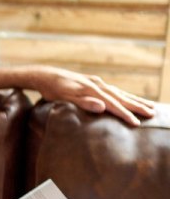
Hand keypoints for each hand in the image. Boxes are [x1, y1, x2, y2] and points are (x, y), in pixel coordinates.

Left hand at [28, 65, 155, 126]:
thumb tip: (102, 106)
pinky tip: (130, 99)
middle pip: (121, 97)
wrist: (45, 75)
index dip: (125, 114)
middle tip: (153, 114)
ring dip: (135, 100)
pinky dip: (125, 95)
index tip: (136, 123)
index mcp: (92, 90)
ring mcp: (97, 82)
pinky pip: (114, 90)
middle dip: (137, 106)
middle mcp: (97, 84)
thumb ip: (83, 102)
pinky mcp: (94, 83)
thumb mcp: (64, 98)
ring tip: (150, 106)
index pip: (112, 104)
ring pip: (120, 93)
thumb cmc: (52, 89)